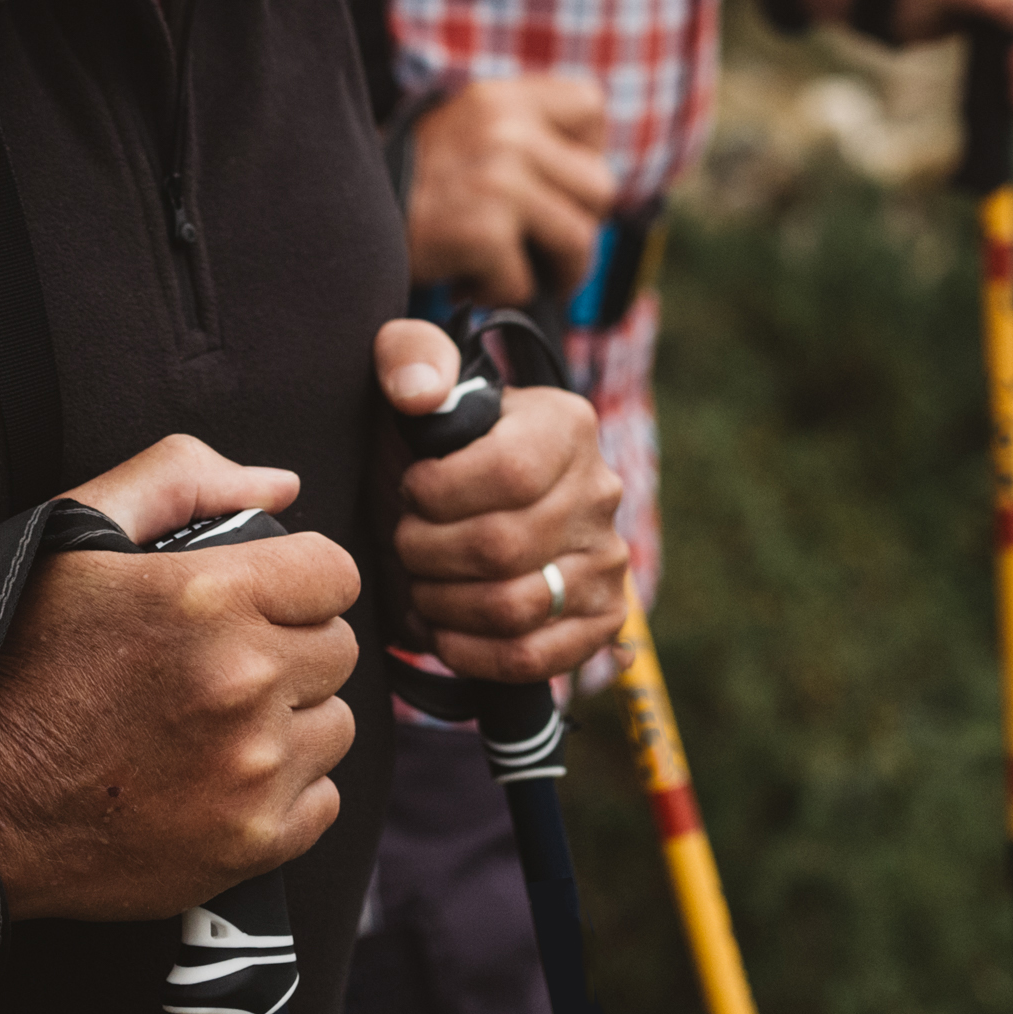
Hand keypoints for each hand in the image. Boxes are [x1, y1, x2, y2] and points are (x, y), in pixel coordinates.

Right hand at [0, 432, 360, 922]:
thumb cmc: (15, 660)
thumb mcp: (74, 533)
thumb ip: (182, 479)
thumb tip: (282, 486)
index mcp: (209, 596)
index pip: (334, 573)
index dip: (296, 581)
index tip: (256, 601)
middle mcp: (243, 681)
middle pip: (338, 649)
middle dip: (290, 648)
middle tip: (221, 664)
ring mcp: (252, 769)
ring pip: (336, 725)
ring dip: (291, 721)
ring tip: (214, 723)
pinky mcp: (251, 842)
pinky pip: (322, 800)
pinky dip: (282, 792)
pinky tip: (216, 778)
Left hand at [375, 316, 624, 686]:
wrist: (469, 494)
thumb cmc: (437, 438)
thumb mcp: (416, 376)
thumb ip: (411, 356)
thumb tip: (419, 393)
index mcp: (567, 425)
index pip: (509, 472)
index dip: (439, 492)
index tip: (411, 489)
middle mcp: (601, 492)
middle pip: (502, 547)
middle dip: (427, 552)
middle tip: (404, 542)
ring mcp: (608, 561)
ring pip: (514, 608)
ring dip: (442, 603)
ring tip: (420, 582)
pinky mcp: (602, 620)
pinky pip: (534, 657)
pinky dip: (472, 652)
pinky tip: (443, 628)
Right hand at [404, 73, 615, 303]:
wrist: (332, 213)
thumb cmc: (414, 187)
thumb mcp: (466, 133)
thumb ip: (524, 139)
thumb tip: (597, 191)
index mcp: (502, 98)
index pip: (589, 108)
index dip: (581, 154)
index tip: (551, 184)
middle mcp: (505, 128)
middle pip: (598, 186)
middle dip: (573, 227)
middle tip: (532, 247)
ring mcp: (498, 178)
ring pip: (578, 239)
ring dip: (550, 271)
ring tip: (506, 270)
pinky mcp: (482, 230)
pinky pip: (527, 282)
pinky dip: (498, 294)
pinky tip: (464, 279)